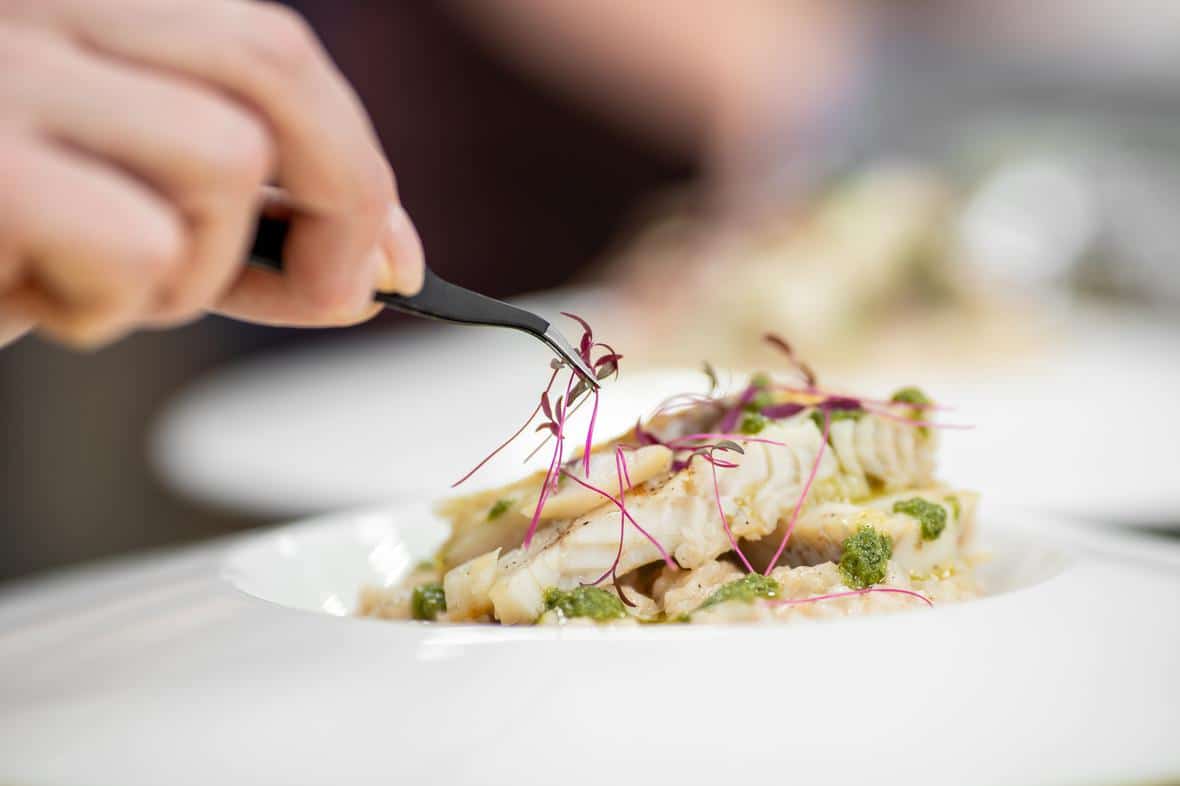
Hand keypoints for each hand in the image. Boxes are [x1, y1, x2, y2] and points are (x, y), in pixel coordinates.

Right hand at [0, 0, 423, 348]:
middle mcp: (35, 1)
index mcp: (83, 3)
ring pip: (223, 159)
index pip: (270, 47)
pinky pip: (136, 242)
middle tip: (334, 292)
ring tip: (103, 290)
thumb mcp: (115, 206)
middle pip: (273, 64)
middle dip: (345, 198)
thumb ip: (241, 216)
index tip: (393, 258)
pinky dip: (111, 308)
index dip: (358, 157)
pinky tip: (37, 302)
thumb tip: (382, 263)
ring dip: (195, 271)